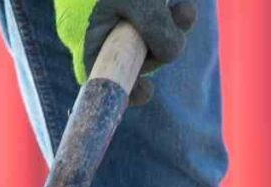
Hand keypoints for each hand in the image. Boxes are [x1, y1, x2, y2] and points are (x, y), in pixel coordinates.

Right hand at [55, 0, 196, 104]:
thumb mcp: (139, 0)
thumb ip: (157, 33)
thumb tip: (172, 54)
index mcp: (85, 34)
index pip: (99, 76)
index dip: (123, 89)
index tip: (147, 92)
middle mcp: (94, 26)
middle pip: (132, 57)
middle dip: (162, 47)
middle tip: (181, 19)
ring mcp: (110, 12)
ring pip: (147, 34)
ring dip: (172, 25)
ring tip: (185, 8)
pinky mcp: (130, 1)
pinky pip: (151, 16)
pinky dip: (166, 11)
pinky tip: (177, 3)